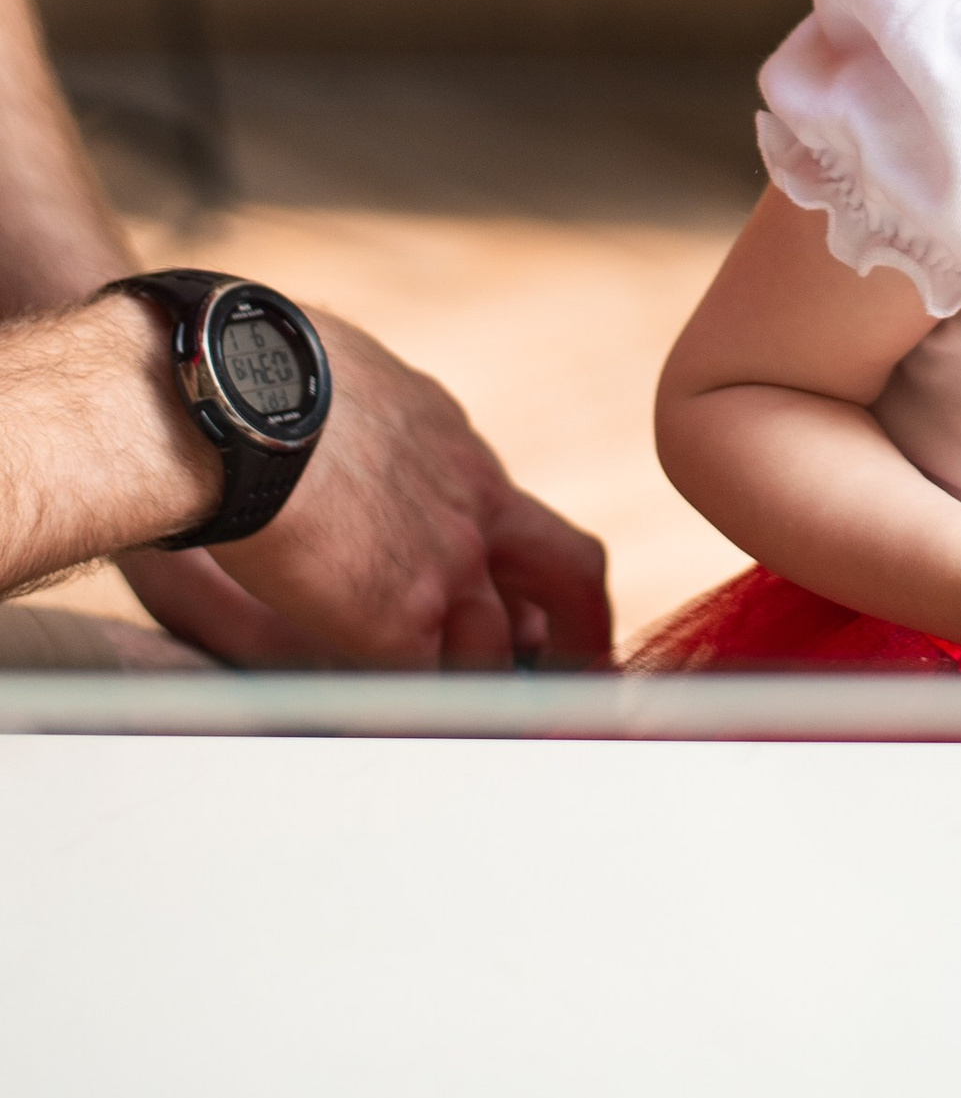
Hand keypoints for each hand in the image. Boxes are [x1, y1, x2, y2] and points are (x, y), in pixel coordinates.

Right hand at [118, 315, 611, 669]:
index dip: (511, 558)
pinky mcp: (403, 618)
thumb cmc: (265, 376)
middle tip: (577, 662)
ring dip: (479, 682)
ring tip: (472, 717)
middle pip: (569, 568)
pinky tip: (401, 723)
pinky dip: (420, 711)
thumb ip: (369, 414)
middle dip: (581, 623)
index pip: (508, 514)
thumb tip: (339, 405)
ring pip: (497, 645)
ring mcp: (447, 565)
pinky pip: (431, 686)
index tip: (505, 584)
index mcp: (452, 445)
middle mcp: (473, 503)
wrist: (242, 408)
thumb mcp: (348, 374)